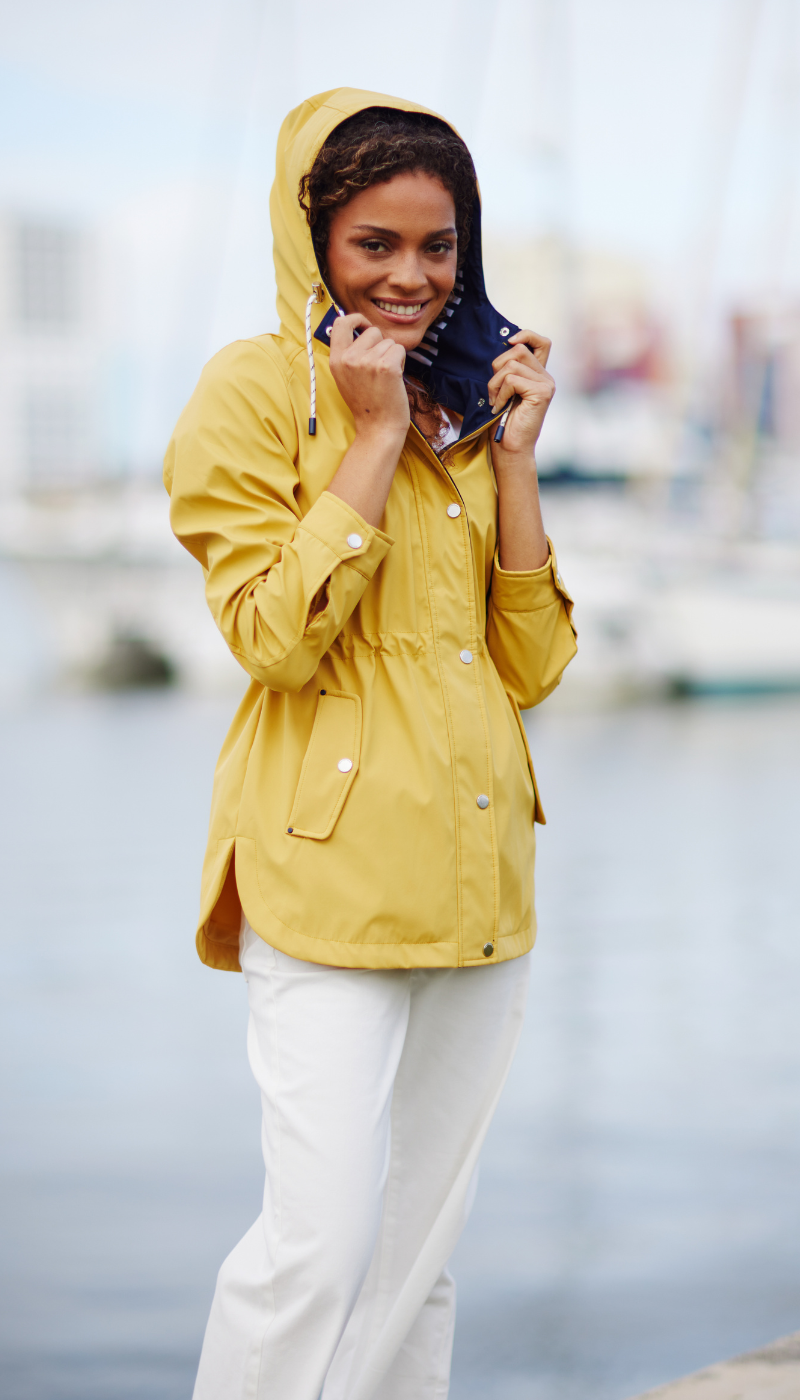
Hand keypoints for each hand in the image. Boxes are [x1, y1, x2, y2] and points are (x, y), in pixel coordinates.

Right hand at [329, 313, 409, 442]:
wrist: (378, 428)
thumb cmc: (366, 403)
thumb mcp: (346, 377)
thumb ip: (349, 353)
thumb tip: (359, 327)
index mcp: (336, 360)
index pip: (341, 323)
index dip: (356, 319)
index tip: (364, 325)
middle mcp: (350, 358)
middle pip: (372, 331)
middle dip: (380, 345)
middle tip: (378, 368)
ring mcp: (368, 362)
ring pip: (388, 341)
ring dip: (391, 356)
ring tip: (385, 377)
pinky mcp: (387, 366)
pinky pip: (400, 349)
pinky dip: (401, 361)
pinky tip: (395, 378)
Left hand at [488, 330, 554, 462]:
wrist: (510, 448)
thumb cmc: (503, 421)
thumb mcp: (503, 389)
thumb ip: (507, 369)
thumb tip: (501, 346)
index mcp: (537, 374)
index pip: (541, 342)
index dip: (525, 335)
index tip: (508, 342)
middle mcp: (545, 377)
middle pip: (518, 350)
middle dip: (497, 367)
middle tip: (494, 391)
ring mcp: (546, 384)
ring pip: (512, 365)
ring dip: (495, 383)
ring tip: (496, 401)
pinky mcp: (542, 393)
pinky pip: (512, 380)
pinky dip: (500, 393)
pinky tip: (500, 407)